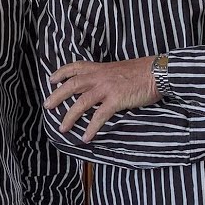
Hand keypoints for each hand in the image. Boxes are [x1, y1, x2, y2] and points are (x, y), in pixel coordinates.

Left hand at [44, 56, 158, 142]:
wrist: (157, 72)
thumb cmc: (142, 71)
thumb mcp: (119, 69)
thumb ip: (107, 76)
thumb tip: (101, 86)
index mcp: (100, 68)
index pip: (76, 67)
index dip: (61, 72)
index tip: (52, 79)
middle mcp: (100, 77)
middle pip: (72, 85)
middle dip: (57, 96)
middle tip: (47, 106)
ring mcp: (107, 88)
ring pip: (81, 102)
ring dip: (70, 116)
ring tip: (62, 128)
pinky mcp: (116, 100)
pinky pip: (100, 116)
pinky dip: (91, 128)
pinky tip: (86, 138)